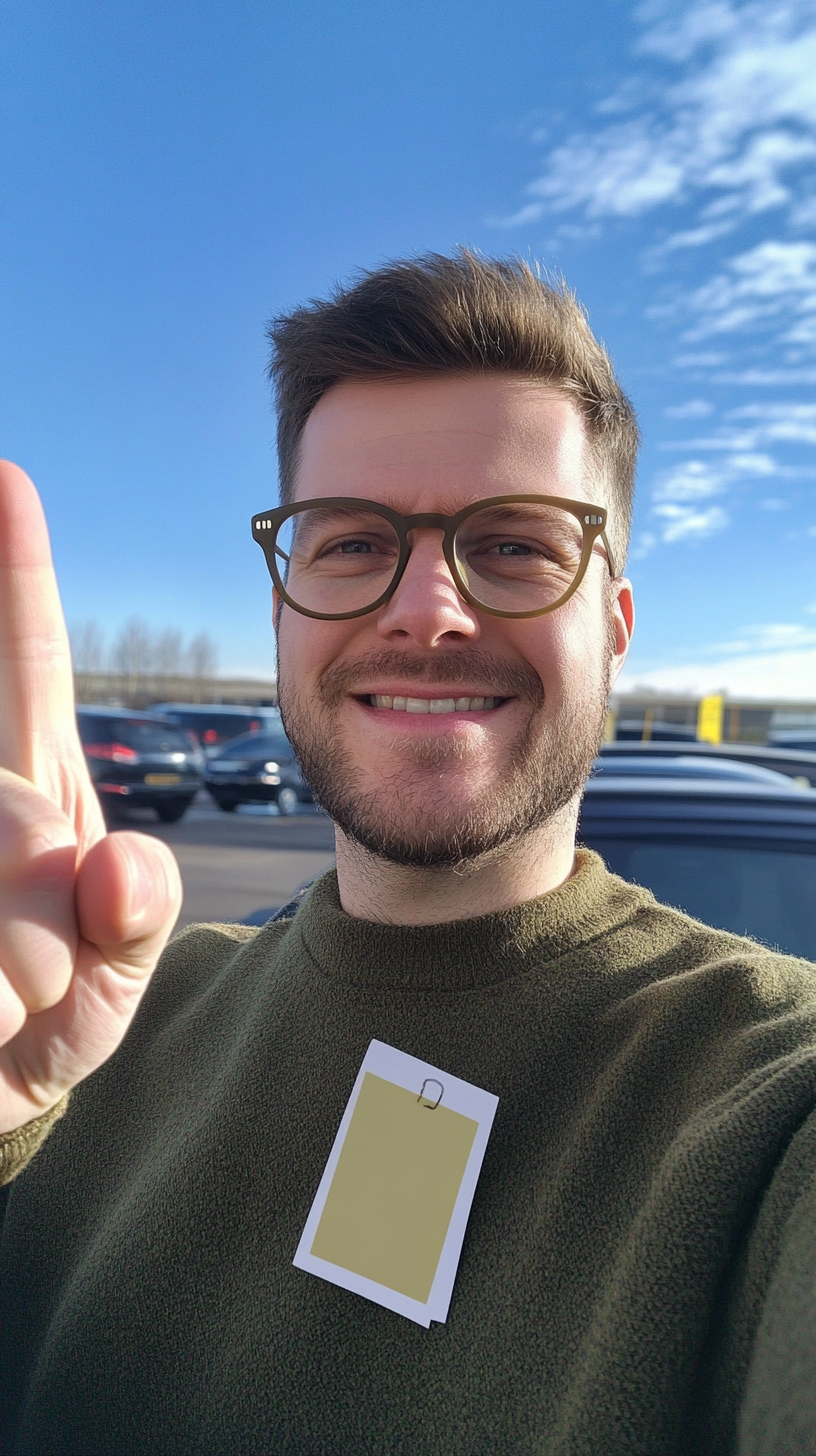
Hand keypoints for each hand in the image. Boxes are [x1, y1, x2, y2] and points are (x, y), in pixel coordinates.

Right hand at [0, 461, 181, 1133]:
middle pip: (16, 821)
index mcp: (38, 797)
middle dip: (35, 930)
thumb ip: (135, 917)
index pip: (29, 667)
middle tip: (38, 988)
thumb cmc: (42, 1025)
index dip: (16, 577)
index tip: (7, 480)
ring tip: (3, 1016)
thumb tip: (109, 864)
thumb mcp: (112, 980)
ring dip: (8, 980)